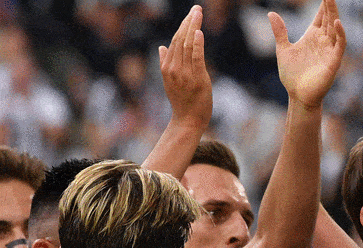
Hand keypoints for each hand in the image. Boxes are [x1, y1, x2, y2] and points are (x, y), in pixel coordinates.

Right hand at [159, 5, 211, 129]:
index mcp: (167, 67)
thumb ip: (165, 62)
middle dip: (189, 22)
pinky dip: (197, 44)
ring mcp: (184, 74)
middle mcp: (174, 68)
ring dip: (194, 28)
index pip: (175, 41)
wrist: (188, 120)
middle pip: (180, 40)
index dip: (183, 26)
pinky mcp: (197, 79)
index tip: (191, 14)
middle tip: (196, 8)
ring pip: (188, 45)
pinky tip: (199, 32)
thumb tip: (161, 47)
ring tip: (198, 14)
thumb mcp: (170, 80)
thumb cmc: (182, 101)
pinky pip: (196, 58)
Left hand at [269, 0, 346, 108]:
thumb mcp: (283, 49)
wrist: (298, 95)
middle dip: (329, 4)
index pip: (320, 16)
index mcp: (312, 36)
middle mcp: (323, 41)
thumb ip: (280, 31)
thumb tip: (271, 13)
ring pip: (335, 28)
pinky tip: (337, 23)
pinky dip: (340, 34)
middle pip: (328, 18)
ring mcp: (329, 50)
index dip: (323, 4)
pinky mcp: (333, 61)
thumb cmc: (292, 75)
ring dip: (334, 14)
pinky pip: (339, 45)